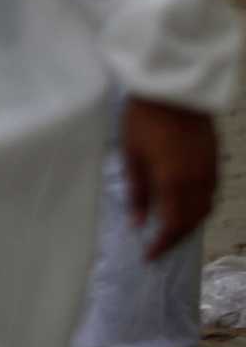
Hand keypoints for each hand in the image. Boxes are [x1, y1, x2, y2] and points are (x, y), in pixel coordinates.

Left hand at [122, 96, 217, 259]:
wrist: (173, 88)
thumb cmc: (143, 119)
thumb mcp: (132, 156)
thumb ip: (137, 192)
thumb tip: (137, 222)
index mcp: (174, 182)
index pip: (171, 225)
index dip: (162, 244)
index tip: (150, 257)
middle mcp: (198, 181)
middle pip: (192, 221)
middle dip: (176, 238)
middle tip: (160, 247)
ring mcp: (210, 170)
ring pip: (205, 208)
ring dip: (189, 223)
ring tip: (170, 230)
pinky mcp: (215, 160)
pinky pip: (211, 193)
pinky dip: (199, 207)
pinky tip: (184, 206)